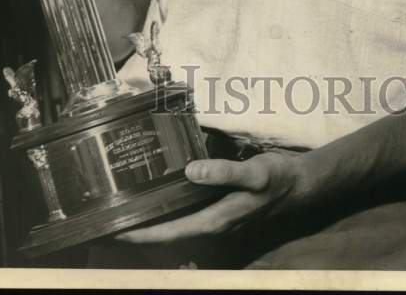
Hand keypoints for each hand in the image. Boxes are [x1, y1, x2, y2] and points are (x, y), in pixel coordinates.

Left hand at [115, 151, 309, 243]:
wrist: (297, 185)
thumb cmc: (276, 180)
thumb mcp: (254, 174)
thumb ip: (224, 173)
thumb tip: (191, 171)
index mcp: (214, 222)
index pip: (168, 233)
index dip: (141, 234)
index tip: (114, 229)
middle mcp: (210, 226)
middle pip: (166, 235)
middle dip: (138, 231)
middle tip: (108, 220)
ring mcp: (213, 220)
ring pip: (174, 227)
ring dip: (150, 224)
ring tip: (124, 211)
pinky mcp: (216, 210)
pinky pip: (184, 216)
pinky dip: (166, 211)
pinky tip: (158, 198)